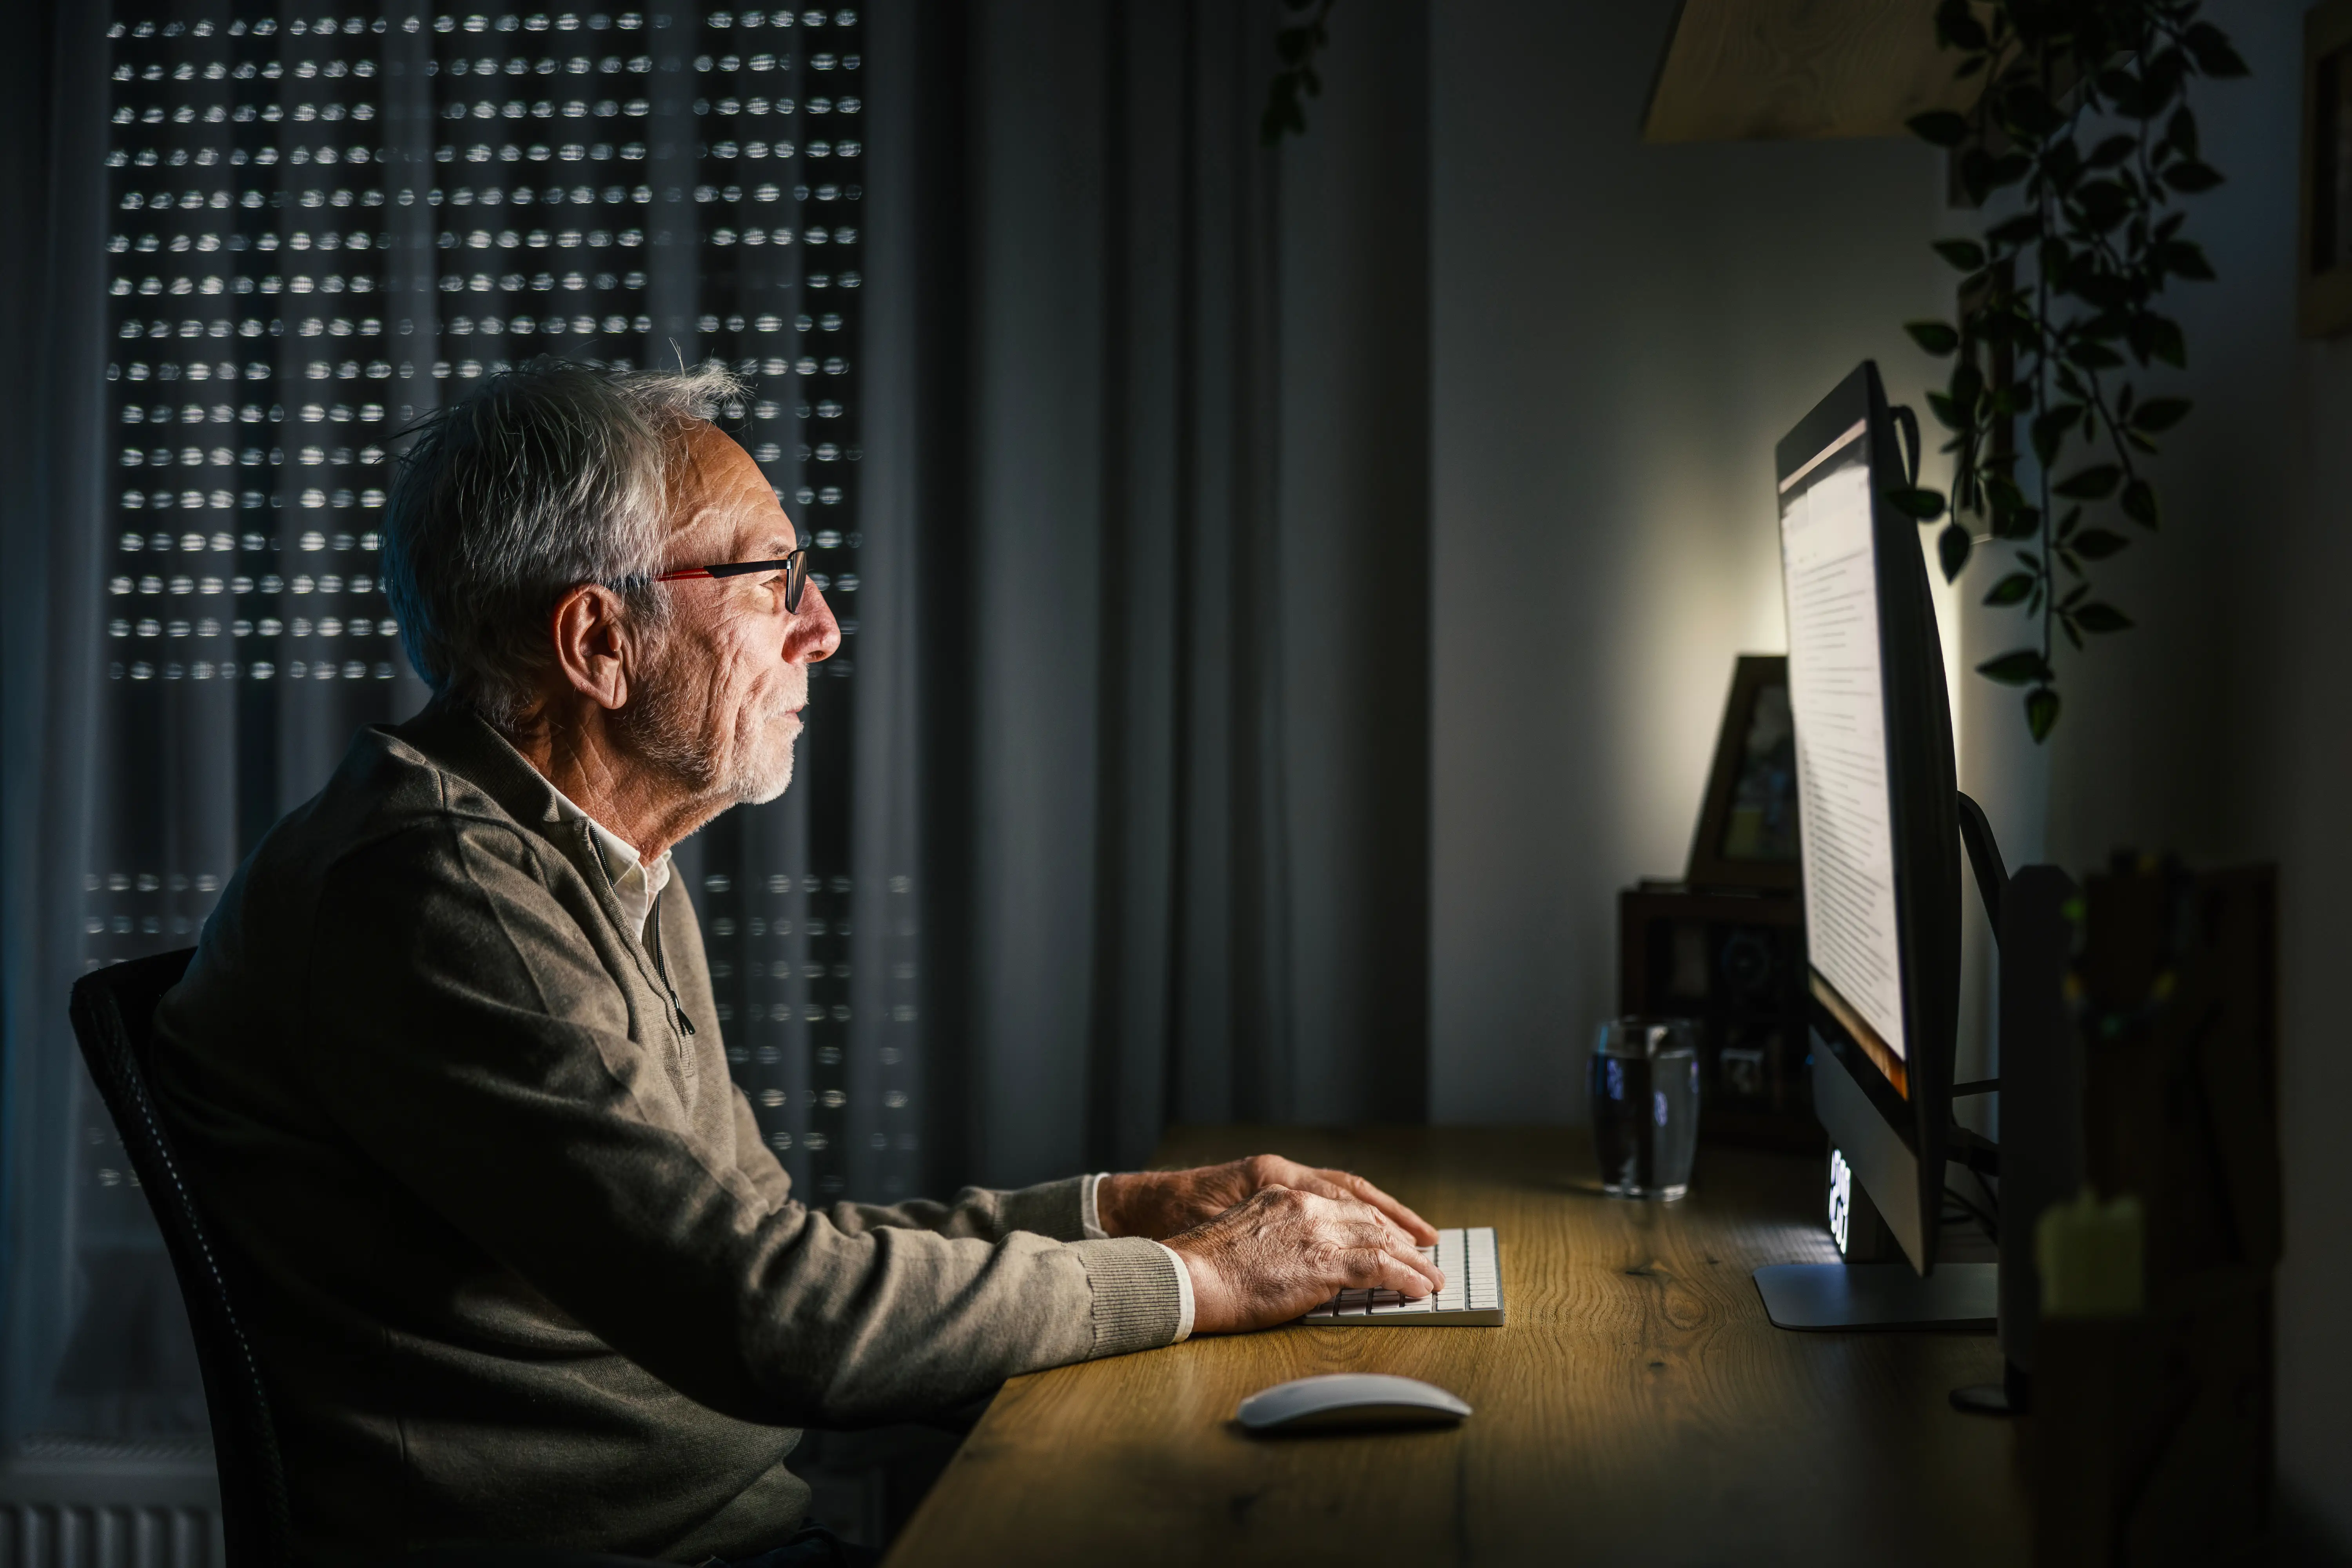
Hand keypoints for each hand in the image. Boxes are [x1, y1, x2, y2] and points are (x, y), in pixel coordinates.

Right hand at [1164, 1186, 1445, 1333]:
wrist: (1188, 1277)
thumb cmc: (1204, 1267)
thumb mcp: (1244, 1234)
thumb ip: (1276, 1235)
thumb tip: (1297, 1257)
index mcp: (1282, 1195)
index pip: (1342, 1204)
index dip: (1374, 1220)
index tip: (1394, 1234)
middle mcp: (1304, 1206)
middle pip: (1367, 1219)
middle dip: (1400, 1238)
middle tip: (1424, 1255)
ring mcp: (1314, 1231)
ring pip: (1379, 1240)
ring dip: (1412, 1260)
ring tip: (1432, 1277)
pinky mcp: (1321, 1262)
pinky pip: (1377, 1268)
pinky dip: (1405, 1277)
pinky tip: (1419, 1288)